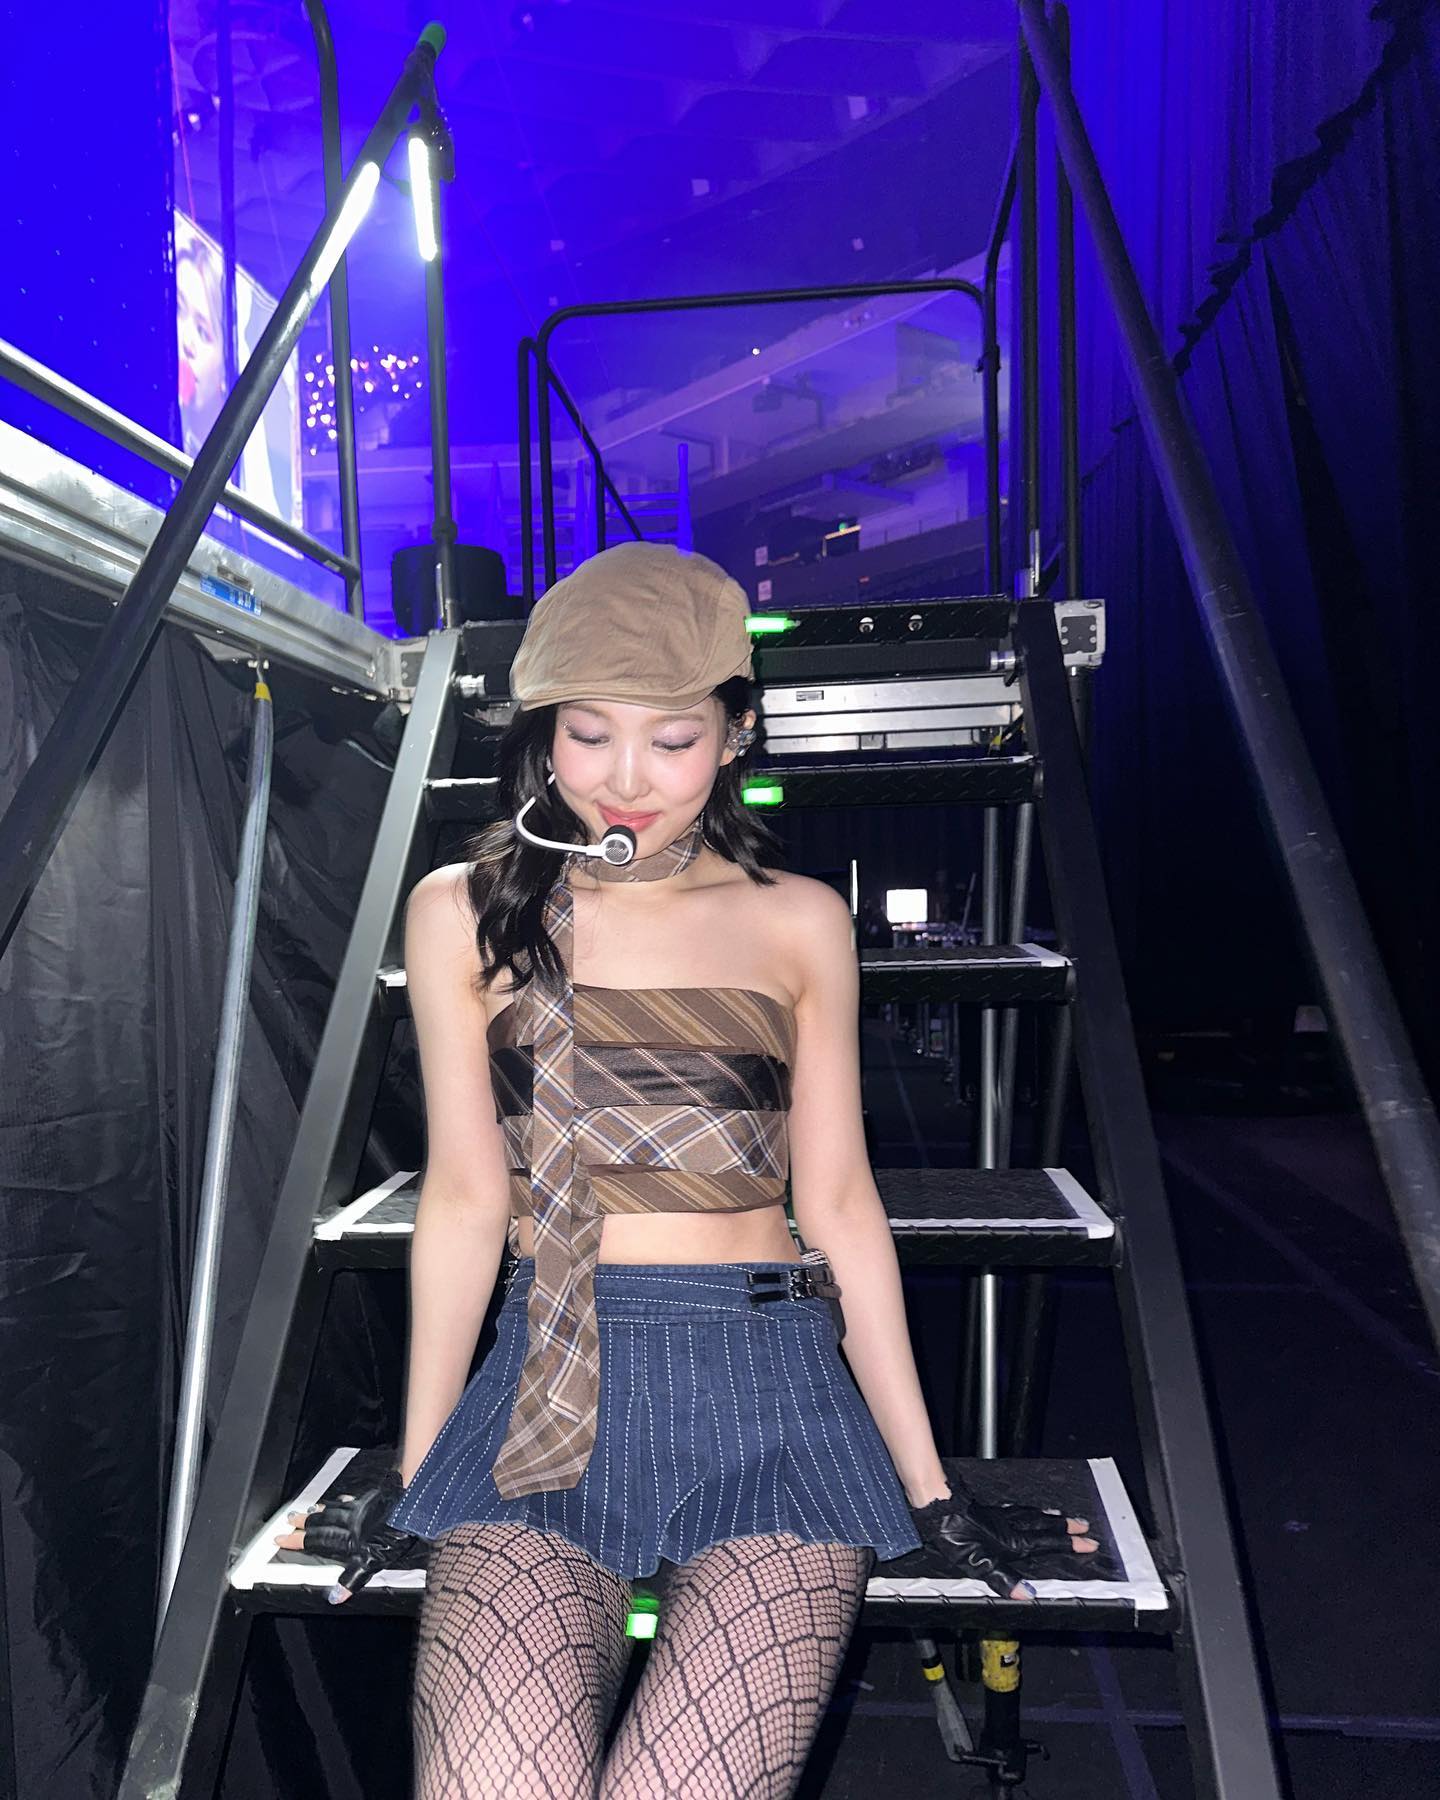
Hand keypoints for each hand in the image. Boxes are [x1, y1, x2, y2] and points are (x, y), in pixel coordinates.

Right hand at [272, 1466, 427, 1603]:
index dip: (298, 1540)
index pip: (317, 1540)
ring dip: (318, 1511)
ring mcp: (361, 1509)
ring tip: (306, 1510)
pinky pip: (352, 1500)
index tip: (281, 1538)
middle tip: (288, 1521)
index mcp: (347, 1538)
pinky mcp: (373, 1500)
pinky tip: (340, 1499)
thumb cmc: (395, 1535)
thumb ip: (352, 1579)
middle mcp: (350, 1522)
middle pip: (322, 1522)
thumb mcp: (373, 1563)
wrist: (412, 1507)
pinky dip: (342, 1501)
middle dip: (303, 1524)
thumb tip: (335, 1596)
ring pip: (333, 1509)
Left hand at [904, 1485, 1097, 1600]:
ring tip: (1060, 1517)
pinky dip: (1027, 1510)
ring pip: (1031, 1515)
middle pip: (1044, 1526)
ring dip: (1048, 1517)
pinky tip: (1023, 1510)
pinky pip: (1016, 1509)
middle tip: (1084, 1525)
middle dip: (1065, 1528)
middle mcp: (1010, 1527)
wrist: (936, 1506)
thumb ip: (1004, 1580)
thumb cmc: (955, 1535)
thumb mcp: (979, 1564)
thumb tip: (1028, 1595)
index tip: (1090, 1542)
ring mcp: (999, 1516)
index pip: (1048, 1543)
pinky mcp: (988, 1510)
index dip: (1070, 1544)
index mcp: (1013, 1541)